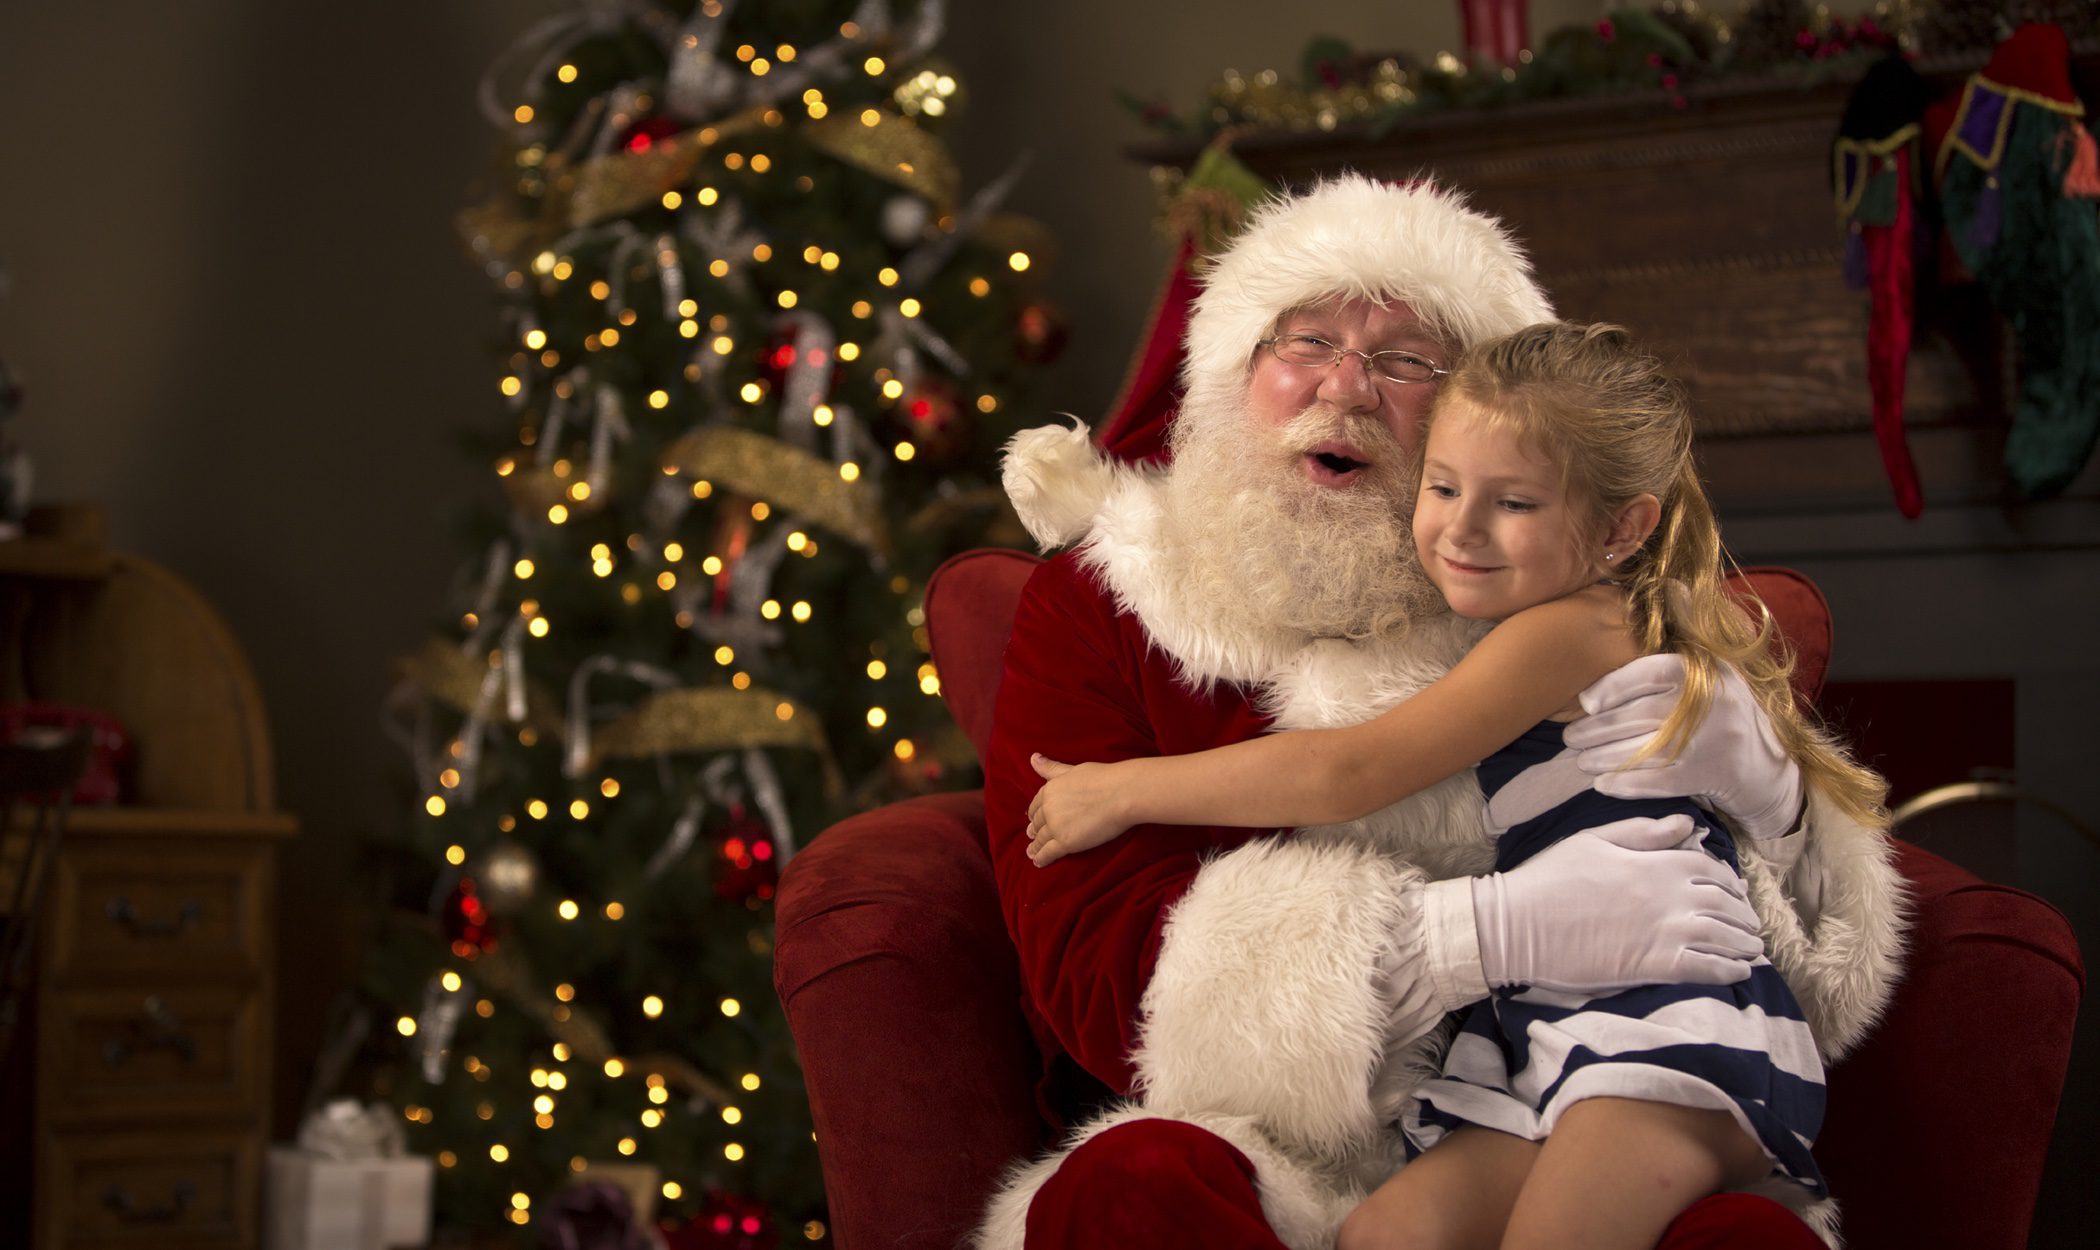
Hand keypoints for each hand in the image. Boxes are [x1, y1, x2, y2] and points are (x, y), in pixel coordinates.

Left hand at [1025, 754, 1136, 866]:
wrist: (1121, 794)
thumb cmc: (1102, 778)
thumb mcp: (1072, 770)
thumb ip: (1051, 768)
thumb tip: (1033, 757)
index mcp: (1049, 790)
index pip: (1036, 805)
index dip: (1034, 814)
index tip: (1033, 819)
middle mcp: (1048, 808)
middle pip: (1038, 823)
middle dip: (1034, 830)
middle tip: (1031, 837)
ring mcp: (1056, 826)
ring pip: (1041, 839)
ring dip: (1035, 847)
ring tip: (1032, 852)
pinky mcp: (1066, 842)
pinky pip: (1049, 852)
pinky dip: (1041, 858)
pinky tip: (1038, 862)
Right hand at [1471, 814, 1763, 992]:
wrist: (1520, 923)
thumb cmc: (1551, 876)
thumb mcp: (1595, 839)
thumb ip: (1645, 831)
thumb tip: (1688, 824)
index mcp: (1655, 863)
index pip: (1709, 868)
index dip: (1728, 880)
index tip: (1734, 891)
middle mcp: (1669, 896)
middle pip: (1724, 903)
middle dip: (1742, 914)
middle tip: (1750, 924)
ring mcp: (1665, 932)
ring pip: (1722, 937)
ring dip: (1743, 943)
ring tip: (1751, 949)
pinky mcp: (1654, 966)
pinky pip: (1706, 969)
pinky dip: (1729, 971)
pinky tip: (1739, 973)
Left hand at [1565, 653, 1804, 841]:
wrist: (1770, 768)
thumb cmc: (1723, 717)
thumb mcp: (1709, 680)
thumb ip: (1663, 672)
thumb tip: (1594, 688)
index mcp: (1707, 672)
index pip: (1650, 672)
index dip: (1612, 687)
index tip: (1586, 703)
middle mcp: (1712, 703)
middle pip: (1639, 714)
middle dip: (1597, 729)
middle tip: (1572, 738)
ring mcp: (1712, 741)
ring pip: (1644, 749)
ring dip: (1604, 757)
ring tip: (1581, 760)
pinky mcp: (1709, 775)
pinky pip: (1657, 782)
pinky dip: (1626, 784)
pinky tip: (1602, 784)